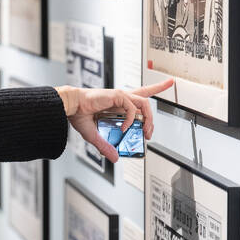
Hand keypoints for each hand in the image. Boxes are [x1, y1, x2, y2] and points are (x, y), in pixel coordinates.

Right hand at [55, 79, 173, 162]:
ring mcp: (120, 96)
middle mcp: (120, 98)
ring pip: (144, 103)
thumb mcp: (94, 135)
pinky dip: (131, 119)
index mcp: (116, 104)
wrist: (70, 108)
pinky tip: (125, 128)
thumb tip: (114, 157)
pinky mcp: (117, 96)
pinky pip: (132, 108)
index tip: (168, 82)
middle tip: (149, 133)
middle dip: (153, 116)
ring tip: (144, 132)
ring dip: (148, 119)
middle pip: (146, 97)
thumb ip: (105, 146)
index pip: (139, 95)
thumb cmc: (79, 116)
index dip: (156, 87)